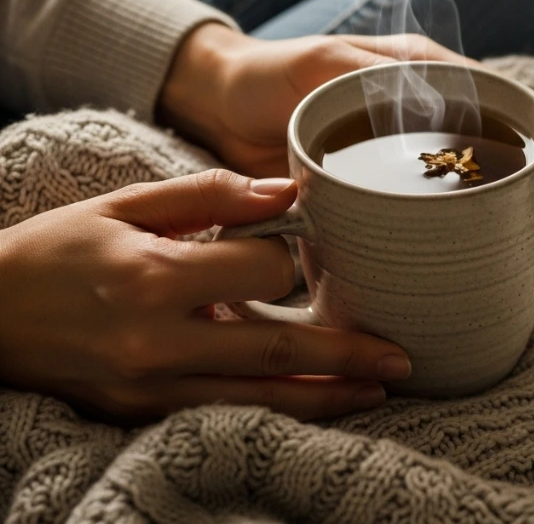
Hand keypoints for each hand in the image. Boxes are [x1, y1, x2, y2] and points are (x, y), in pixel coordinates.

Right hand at [0, 170, 411, 422]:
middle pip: (278, 350)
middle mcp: (157, 340)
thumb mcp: (125, 206)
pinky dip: (279, 413)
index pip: (263, 273)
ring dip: (328, 397)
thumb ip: (210, 193)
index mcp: (154, 276)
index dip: (292, 262)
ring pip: (261, 398)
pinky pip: (227, 416)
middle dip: (348, 354)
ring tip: (378, 388)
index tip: (305, 256)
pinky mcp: (142, 413)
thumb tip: (288, 190)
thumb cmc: (55, 251)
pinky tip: (319, 406)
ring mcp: (150, 387)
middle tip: (403, 357)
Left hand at [159, 26, 533, 281]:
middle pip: (499, 165)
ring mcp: (405, 166)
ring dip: (514, 236)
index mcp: (423, 79)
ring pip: (475, 202)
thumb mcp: (328, 65)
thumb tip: (435, 110)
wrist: (217, 105)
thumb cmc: (272, 75)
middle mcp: (426, 123)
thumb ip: (379, 79)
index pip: (500, 109)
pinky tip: (492, 277)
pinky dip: (469, 251)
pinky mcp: (380, 202)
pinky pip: (436, 228)